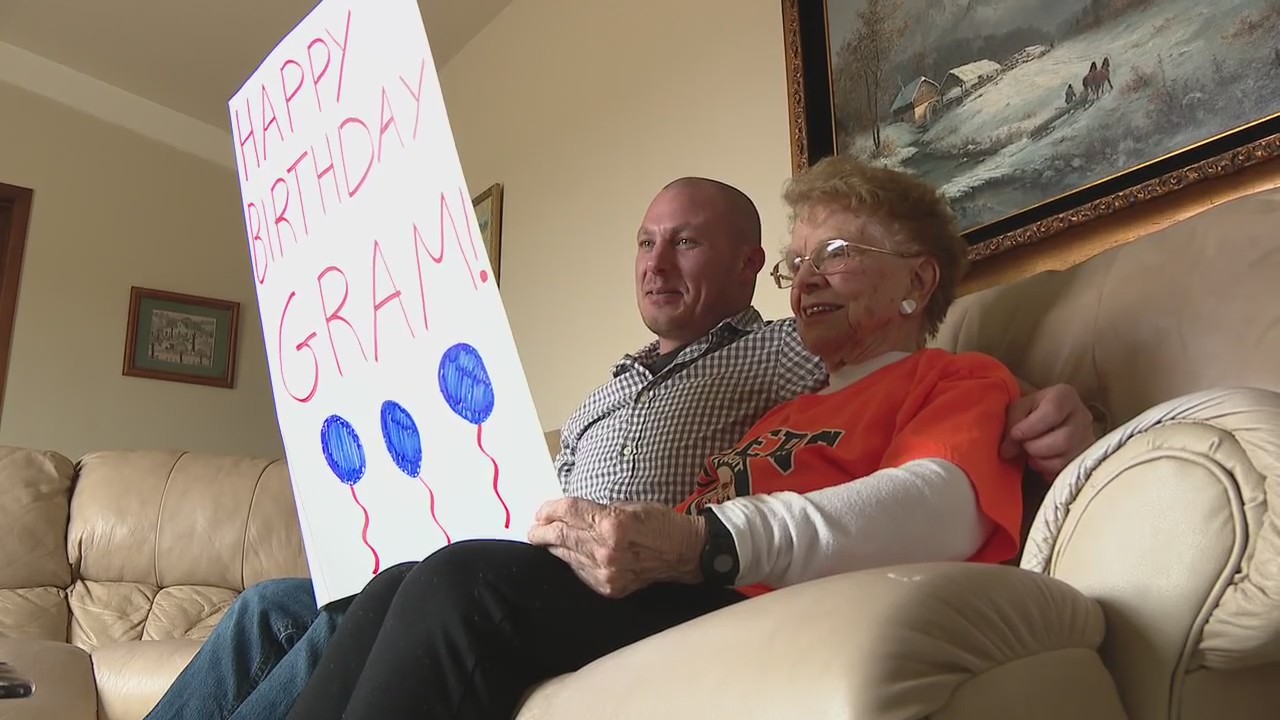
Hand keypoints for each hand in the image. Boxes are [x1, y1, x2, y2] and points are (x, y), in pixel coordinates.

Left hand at [527, 498, 705, 597]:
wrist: (685, 553)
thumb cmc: (660, 523)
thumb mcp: (628, 505)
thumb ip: (596, 510)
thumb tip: (567, 514)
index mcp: (612, 524)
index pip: (569, 512)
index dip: (550, 509)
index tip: (541, 511)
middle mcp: (606, 550)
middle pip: (561, 535)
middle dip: (542, 531)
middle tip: (533, 528)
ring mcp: (607, 572)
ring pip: (566, 556)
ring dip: (552, 547)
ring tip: (543, 540)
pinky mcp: (609, 587)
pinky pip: (580, 572)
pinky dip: (570, 562)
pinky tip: (566, 554)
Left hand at [1000, 383, 1094, 477]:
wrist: (1047, 423)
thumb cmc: (1031, 412)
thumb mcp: (1019, 408)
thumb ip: (1012, 424)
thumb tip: (1007, 451)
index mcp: (1065, 396)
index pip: (1053, 411)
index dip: (1030, 427)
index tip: (1015, 435)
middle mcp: (1083, 417)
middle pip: (1062, 440)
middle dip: (1034, 447)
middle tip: (1022, 446)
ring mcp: (1087, 440)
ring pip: (1064, 459)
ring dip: (1039, 461)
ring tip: (1030, 453)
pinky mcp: (1084, 459)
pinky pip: (1064, 471)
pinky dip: (1046, 470)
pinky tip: (1040, 461)